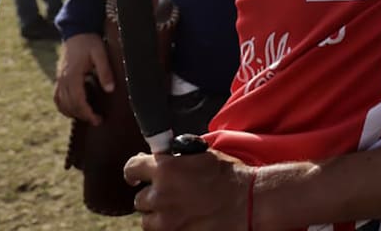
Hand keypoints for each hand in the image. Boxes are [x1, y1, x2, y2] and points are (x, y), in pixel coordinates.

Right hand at [54, 33, 113, 124]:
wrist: (77, 31)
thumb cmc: (90, 42)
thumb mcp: (101, 54)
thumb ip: (105, 71)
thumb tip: (110, 90)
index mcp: (73, 75)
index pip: (78, 101)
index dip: (87, 113)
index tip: (98, 119)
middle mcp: (63, 79)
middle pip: (69, 105)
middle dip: (82, 115)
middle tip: (97, 120)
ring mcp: (59, 78)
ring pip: (61, 103)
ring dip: (72, 112)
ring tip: (86, 116)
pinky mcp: (59, 77)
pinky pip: (57, 97)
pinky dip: (63, 106)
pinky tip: (73, 109)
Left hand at [125, 148, 252, 230]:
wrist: (249, 203)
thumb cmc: (230, 177)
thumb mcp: (203, 155)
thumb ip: (177, 157)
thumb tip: (163, 156)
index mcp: (166, 169)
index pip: (131, 168)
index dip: (134, 171)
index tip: (135, 176)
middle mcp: (161, 195)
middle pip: (139, 200)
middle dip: (152, 196)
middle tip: (169, 195)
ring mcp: (167, 221)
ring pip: (148, 221)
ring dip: (159, 216)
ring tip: (177, 212)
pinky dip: (170, 228)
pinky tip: (185, 221)